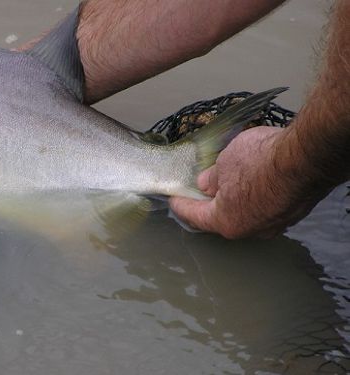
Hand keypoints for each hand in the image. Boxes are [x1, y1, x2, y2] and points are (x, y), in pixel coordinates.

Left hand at [169, 126, 318, 238]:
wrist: (308, 157)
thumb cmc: (262, 159)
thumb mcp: (225, 162)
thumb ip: (212, 177)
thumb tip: (206, 185)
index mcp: (226, 221)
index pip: (195, 216)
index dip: (181, 205)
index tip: (173, 199)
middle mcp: (250, 230)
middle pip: (222, 218)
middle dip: (209, 204)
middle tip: (197, 191)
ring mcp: (274, 224)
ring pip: (246, 213)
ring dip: (235, 200)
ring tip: (227, 182)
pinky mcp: (292, 214)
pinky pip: (266, 207)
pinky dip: (255, 197)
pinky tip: (254, 182)